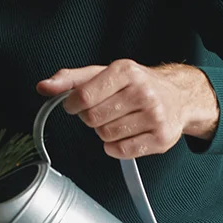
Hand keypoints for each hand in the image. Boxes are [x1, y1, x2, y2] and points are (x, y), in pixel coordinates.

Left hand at [37, 60, 219, 157]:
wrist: (178, 96)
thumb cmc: (136, 85)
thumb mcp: (103, 74)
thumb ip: (71, 79)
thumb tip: (43, 87)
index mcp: (126, 71)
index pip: (84, 96)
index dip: (73, 105)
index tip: (76, 104)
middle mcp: (143, 91)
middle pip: (93, 119)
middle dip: (92, 118)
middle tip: (105, 110)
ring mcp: (155, 116)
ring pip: (106, 136)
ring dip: (105, 132)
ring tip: (120, 120)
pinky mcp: (161, 138)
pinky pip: (122, 151)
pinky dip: (117, 147)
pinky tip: (127, 134)